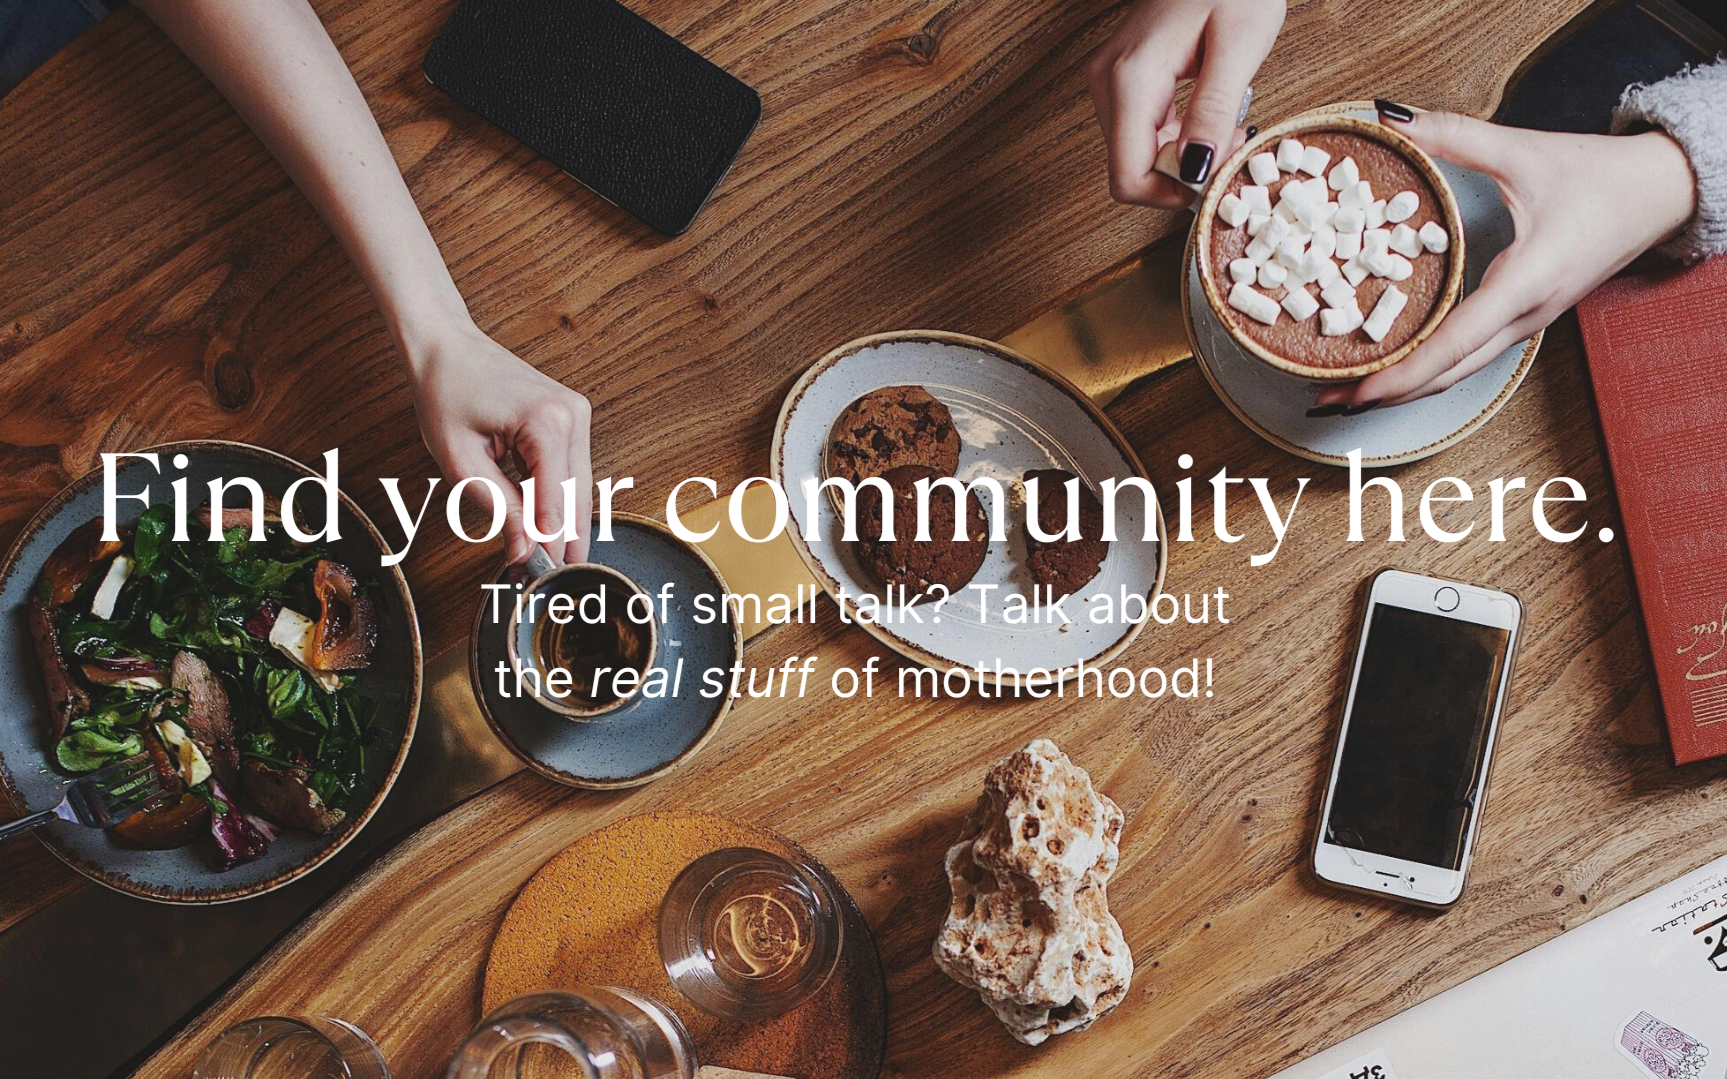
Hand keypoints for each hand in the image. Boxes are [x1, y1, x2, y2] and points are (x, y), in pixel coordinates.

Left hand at [403, 320, 592, 564]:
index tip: (540, 578)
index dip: (549, 543)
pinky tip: (550, 527)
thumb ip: (498, 507)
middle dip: (564, 540)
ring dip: (565, 523)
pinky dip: (559, 499)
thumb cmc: (445, 392)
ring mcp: (577, 414)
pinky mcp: (571, 418)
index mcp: (547, 422)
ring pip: (579, 487)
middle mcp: (572, 416)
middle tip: (554, 581)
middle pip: (577, 497)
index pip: (556, 500)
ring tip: (552, 561)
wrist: (446, 346)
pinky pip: (571, 470)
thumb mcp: (461, 460)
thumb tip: (525, 550)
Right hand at [1088, 0, 1284, 206]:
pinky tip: (1207, 118)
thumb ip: (1213, 111)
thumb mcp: (1240, 45)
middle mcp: (1108, 85)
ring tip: (1225, 126)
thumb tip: (1195, 171)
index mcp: (1130, 80)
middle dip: (1183, 173)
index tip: (1217, 171)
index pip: (1126, 178)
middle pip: (1130, 169)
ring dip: (1182, 158)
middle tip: (1232, 142)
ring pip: (1136, 155)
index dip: (1172, 192)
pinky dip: (1176, 140)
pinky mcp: (1121, 81)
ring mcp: (1110, 83)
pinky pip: (1141, 133)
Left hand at [1314, 108, 1696, 412]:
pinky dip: (1427, 367)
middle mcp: (1526, 316)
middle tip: (1324, 399)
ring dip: (1402, 385)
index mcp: (1526, 282)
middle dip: (1384, 393)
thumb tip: (1392, 119)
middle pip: (1446, 374)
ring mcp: (1527, 324)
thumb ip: (1456, 135)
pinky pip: (1468, 355)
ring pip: (1457, 372)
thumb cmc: (1602, 176)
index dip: (1403, 372)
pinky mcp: (1525, 320)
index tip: (1358, 391)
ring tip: (1345, 392)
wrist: (1662, 193)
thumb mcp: (1526, 152)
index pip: (1454, 343)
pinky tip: (1392, 364)